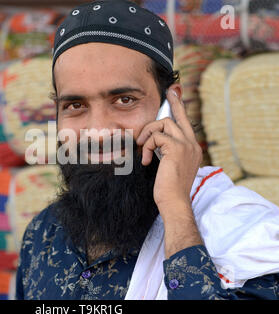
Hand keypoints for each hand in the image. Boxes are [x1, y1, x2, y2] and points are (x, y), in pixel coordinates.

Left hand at [136, 89, 202, 212]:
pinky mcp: (177, 148)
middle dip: (173, 102)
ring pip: (164, 123)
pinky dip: (147, 146)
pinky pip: (156, 137)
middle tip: (169, 91)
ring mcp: (186, 145)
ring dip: (148, 134)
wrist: (174, 201)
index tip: (175, 94)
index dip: (180, 108)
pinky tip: (145, 160)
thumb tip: (157, 139)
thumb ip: (167, 150)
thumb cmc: (168, 188)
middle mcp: (192, 144)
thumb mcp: (169, 165)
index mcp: (191, 148)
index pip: (185, 124)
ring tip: (142, 148)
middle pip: (179, 116)